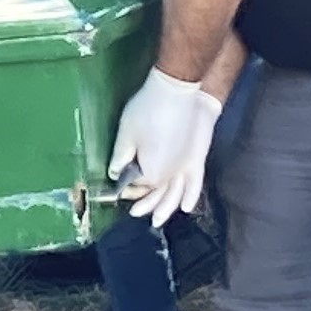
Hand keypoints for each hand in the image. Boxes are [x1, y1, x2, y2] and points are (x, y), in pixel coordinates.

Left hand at [109, 68, 224, 226]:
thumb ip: (120, 157)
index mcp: (149, 173)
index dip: (126, 187)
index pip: (135, 186)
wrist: (179, 91)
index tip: (119, 188)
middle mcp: (168, 176)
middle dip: (144, 201)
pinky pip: (194, 184)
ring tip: (157, 220)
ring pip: (174, 194)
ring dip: (165, 208)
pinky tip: (187, 207)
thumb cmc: (147, 110)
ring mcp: (184, 169)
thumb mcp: (125, 134)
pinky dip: (190, 196)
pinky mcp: (196, 160)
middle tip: (134, 209)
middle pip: (155, 194)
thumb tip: (114, 174)